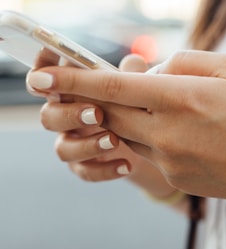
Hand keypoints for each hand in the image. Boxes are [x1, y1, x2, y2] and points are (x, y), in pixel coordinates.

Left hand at [27, 50, 225, 200]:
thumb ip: (181, 62)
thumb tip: (148, 71)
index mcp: (181, 98)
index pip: (113, 87)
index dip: (75, 80)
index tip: (43, 79)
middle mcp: (167, 132)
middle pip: (111, 113)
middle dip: (98, 100)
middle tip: (99, 90)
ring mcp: (168, 159)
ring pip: (126, 134)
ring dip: (129, 118)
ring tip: (159, 109)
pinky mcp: (173, 176)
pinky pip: (147, 153)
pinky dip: (151, 137)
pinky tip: (179, 133)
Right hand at [32, 54, 148, 181]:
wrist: (146, 143)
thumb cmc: (134, 107)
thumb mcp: (136, 89)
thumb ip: (132, 76)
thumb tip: (134, 62)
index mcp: (71, 93)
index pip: (45, 80)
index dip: (43, 73)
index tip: (51, 71)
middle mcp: (66, 117)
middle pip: (49, 116)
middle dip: (70, 114)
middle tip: (97, 113)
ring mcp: (73, 143)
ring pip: (63, 149)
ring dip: (87, 145)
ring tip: (115, 140)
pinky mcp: (85, 165)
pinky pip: (85, 171)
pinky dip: (104, 170)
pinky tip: (126, 165)